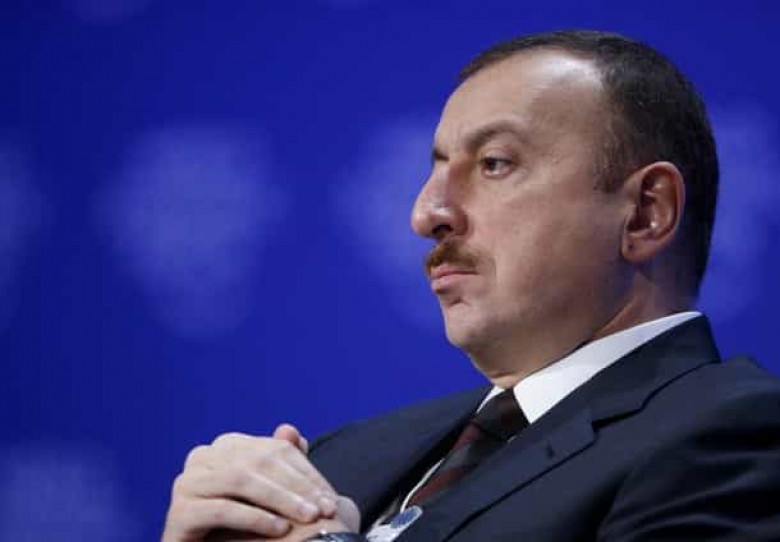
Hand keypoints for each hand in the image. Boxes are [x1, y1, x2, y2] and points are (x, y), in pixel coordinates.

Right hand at [162, 424, 339, 540]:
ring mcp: (187, 482)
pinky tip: (279, 530)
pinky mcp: (179, 511)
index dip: (308, 475)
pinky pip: (222, 508)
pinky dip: (254, 518)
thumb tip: (291, 431)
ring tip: (306, 519)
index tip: (331, 500)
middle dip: (297, 487)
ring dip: (280, 499)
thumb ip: (279, 462)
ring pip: (241, 480)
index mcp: (227, 446)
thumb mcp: (268, 494)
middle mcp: (203, 457)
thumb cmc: (241, 526)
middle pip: (260, 462)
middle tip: (324, 510)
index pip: (276, 451)